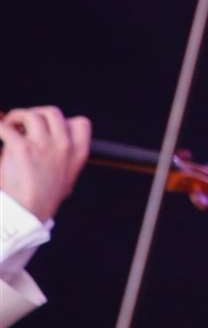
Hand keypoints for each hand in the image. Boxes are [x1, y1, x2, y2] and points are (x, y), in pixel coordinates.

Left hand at [0, 106, 90, 222]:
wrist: (29, 214)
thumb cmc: (43, 198)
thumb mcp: (66, 179)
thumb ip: (63, 159)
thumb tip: (46, 142)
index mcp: (78, 153)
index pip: (80, 124)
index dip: (64, 122)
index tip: (49, 129)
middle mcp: (63, 145)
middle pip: (52, 113)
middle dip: (36, 114)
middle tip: (23, 124)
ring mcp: (43, 145)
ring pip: (31, 115)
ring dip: (17, 118)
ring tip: (8, 126)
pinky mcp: (21, 148)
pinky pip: (5, 127)